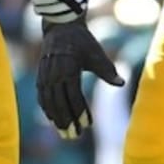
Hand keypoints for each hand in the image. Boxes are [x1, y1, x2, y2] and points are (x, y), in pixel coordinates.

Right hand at [36, 18, 123, 138]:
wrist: (61, 27)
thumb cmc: (83, 41)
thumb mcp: (97, 54)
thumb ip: (107, 71)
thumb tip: (122, 83)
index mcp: (69, 70)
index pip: (74, 97)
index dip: (80, 113)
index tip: (87, 126)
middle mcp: (54, 75)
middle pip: (60, 104)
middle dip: (67, 121)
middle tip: (74, 136)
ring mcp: (45, 76)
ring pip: (49, 102)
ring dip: (56, 119)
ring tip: (64, 133)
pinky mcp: (40, 76)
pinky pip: (42, 97)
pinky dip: (47, 109)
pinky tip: (53, 119)